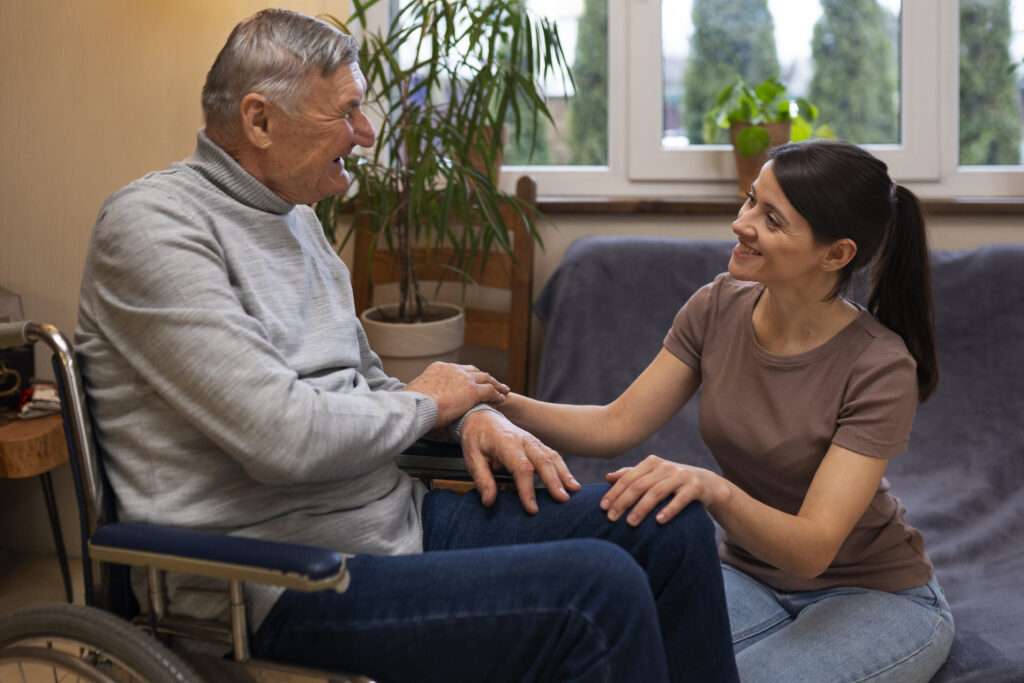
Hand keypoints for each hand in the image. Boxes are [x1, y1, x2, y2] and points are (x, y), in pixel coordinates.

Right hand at [404, 362, 508, 426]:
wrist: (415, 406)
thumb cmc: (411, 405)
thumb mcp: (416, 395)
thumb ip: (424, 396)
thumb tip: (422, 405)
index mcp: (438, 368)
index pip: (458, 370)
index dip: (467, 376)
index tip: (471, 382)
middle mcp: (453, 369)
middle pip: (474, 371)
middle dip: (483, 377)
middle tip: (491, 383)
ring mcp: (464, 379)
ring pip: (486, 378)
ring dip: (495, 384)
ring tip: (502, 390)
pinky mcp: (472, 391)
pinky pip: (490, 391)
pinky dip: (497, 395)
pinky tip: (501, 399)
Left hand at [460, 410, 581, 513]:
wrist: (481, 416)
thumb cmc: (476, 438)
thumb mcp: (471, 458)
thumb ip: (482, 479)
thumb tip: (490, 501)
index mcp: (506, 442)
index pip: (521, 467)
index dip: (527, 489)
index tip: (532, 508)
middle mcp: (523, 440)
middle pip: (542, 460)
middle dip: (554, 480)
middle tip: (562, 499)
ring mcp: (532, 440)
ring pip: (552, 456)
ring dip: (564, 474)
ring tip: (574, 490)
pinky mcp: (537, 444)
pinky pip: (553, 455)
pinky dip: (563, 468)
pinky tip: (571, 482)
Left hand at [601, 455, 729, 525]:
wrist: (708, 484)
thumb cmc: (673, 481)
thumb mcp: (653, 475)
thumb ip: (632, 475)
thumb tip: (608, 477)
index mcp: (652, 463)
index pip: (628, 478)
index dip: (614, 492)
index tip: (602, 507)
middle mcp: (666, 467)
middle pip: (639, 485)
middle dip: (623, 502)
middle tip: (611, 518)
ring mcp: (681, 476)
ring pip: (657, 492)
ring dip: (642, 508)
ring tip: (631, 523)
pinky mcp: (695, 487)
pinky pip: (680, 499)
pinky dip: (669, 509)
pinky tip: (659, 521)